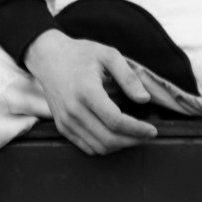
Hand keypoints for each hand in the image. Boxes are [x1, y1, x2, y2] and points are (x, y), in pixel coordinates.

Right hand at [23, 29, 158, 155]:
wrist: (48, 57)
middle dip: (133, 141)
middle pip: (108, 139)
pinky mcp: (62, 127)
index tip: (153, 130)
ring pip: (98, 147)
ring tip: (135, 136)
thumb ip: (128, 77)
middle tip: (148, 135)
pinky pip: (87, 147)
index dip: (137, 129)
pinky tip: (116, 137)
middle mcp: (74, 110)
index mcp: (87, 91)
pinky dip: (105, 147)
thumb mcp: (108, 55)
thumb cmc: (81, 53)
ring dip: (120, 146)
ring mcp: (66, 121)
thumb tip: (145, 99)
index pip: (116, 121)